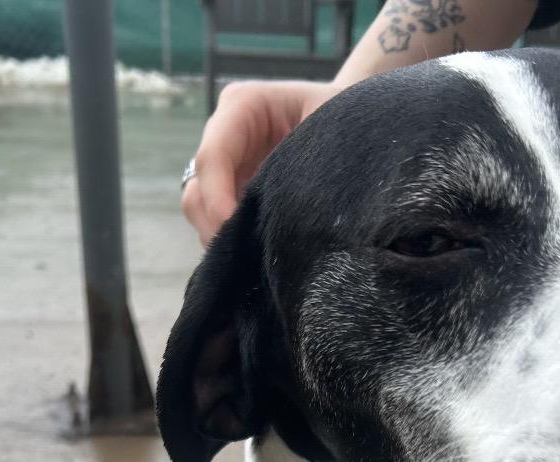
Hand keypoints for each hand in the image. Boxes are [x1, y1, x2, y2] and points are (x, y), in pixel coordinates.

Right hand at [182, 80, 341, 243]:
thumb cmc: (350, 121)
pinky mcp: (234, 192)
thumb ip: (302, 165)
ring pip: (200, 211)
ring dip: (221, 239)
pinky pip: (217, 223)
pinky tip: (260, 254)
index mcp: (245, 105)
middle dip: (215, 226)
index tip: (235, 230)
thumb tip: (284, 216)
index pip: (212, 156)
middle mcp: (226, 133)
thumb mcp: (331, 134)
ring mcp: (228, 166)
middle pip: (198, 189)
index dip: (217, 199)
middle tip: (246, 258)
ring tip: (256, 258)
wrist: (360, 129)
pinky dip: (232, 243)